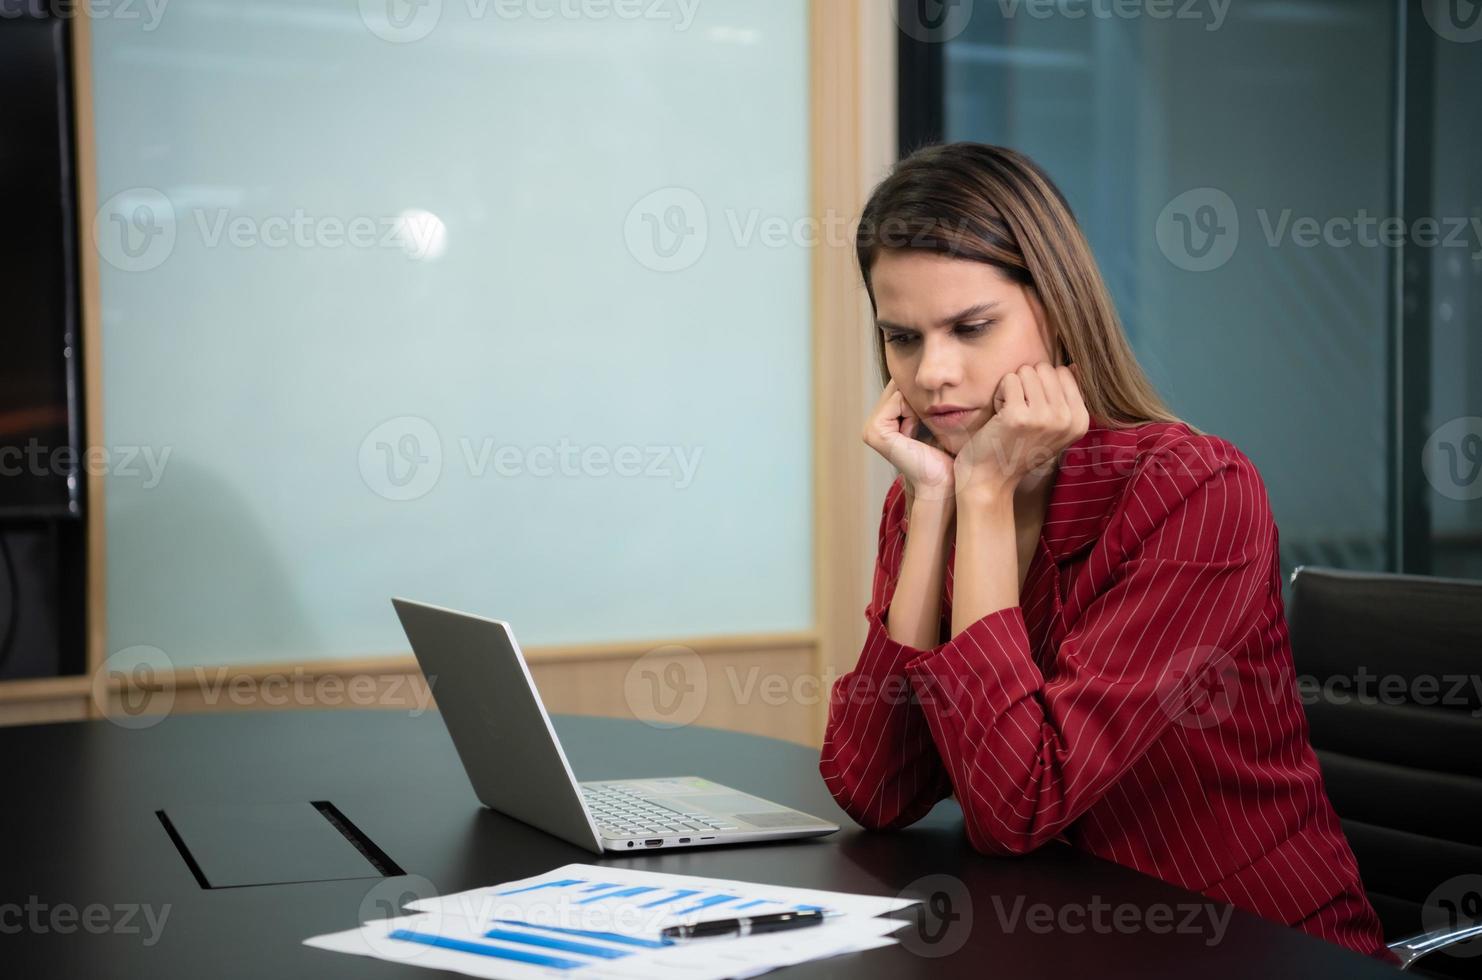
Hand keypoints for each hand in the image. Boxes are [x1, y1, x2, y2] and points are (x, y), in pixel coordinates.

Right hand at [862, 379, 955, 503]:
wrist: (943, 481)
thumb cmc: (944, 455)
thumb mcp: (931, 421)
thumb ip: (922, 400)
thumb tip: (928, 375)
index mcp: (883, 422)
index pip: (900, 387)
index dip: (920, 393)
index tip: (933, 417)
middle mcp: (873, 425)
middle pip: (898, 387)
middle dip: (918, 397)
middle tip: (931, 421)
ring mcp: (870, 429)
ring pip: (899, 391)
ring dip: (918, 404)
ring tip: (924, 428)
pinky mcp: (875, 432)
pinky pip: (897, 400)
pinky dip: (913, 410)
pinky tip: (917, 430)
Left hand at [953, 362, 1088, 505]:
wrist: (991, 479)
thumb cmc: (1018, 449)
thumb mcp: (1054, 428)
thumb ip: (1066, 399)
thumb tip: (1073, 366)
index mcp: (1081, 421)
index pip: (1063, 372)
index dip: (1042, 386)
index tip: (1035, 411)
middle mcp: (1067, 420)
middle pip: (1044, 368)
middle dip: (1027, 385)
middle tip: (1020, 412)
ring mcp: (1044, 418)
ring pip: (1026, 371)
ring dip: (1012, 389)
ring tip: (1010, 415)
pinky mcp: (1018, 416)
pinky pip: (1009, 380)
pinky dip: (1000, 395)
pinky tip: (1000, 417)